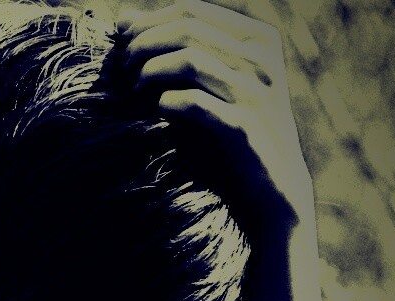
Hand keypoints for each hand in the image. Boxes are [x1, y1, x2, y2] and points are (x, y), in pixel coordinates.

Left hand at [118, 0, 314, 237]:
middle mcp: (262, 58)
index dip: (149, 21)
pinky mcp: (245, 126)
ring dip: (151, 70)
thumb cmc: (228, 132)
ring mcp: (256, 91)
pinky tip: (159, 109)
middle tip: (123, 65)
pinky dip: (168, 102)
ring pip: (190, 59)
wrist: (271, 189)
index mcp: (258, 38)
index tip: (122, 41)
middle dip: (144, 42)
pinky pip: (195, 102)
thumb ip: (170, 50)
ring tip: (134, 87)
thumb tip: (124, 19)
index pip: (193, 9)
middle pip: (188, 29)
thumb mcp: (203, 86)